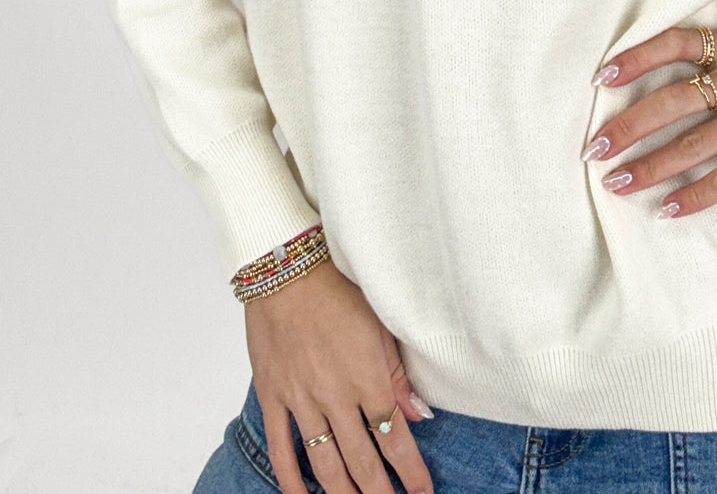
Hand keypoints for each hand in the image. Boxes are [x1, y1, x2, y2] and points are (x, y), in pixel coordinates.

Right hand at [244, 256, 434, 493]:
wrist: (287, 268)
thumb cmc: (339, 288)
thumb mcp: (381, 325)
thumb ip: (399, 374)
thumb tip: (420, 415)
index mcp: (367, 378)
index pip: (393, 438)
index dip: (409, 471)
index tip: (421, 491)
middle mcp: (335, 396)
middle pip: (361, 460)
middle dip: (379, 492)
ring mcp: (301, 399)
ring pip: (323, 462)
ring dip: (341, 493)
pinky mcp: (273, 395)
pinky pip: (280, 446)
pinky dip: (290, 478)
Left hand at [582, 19, 716, 216]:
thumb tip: (687, 30)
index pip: (675, 42)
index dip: (634, 58)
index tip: (600, 78)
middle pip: (672, 99)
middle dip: (627, 127)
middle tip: (593, 148)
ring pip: (692, 145)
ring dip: (649, 168)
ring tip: (616, 184)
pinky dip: (693, 196)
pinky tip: (666, 210)